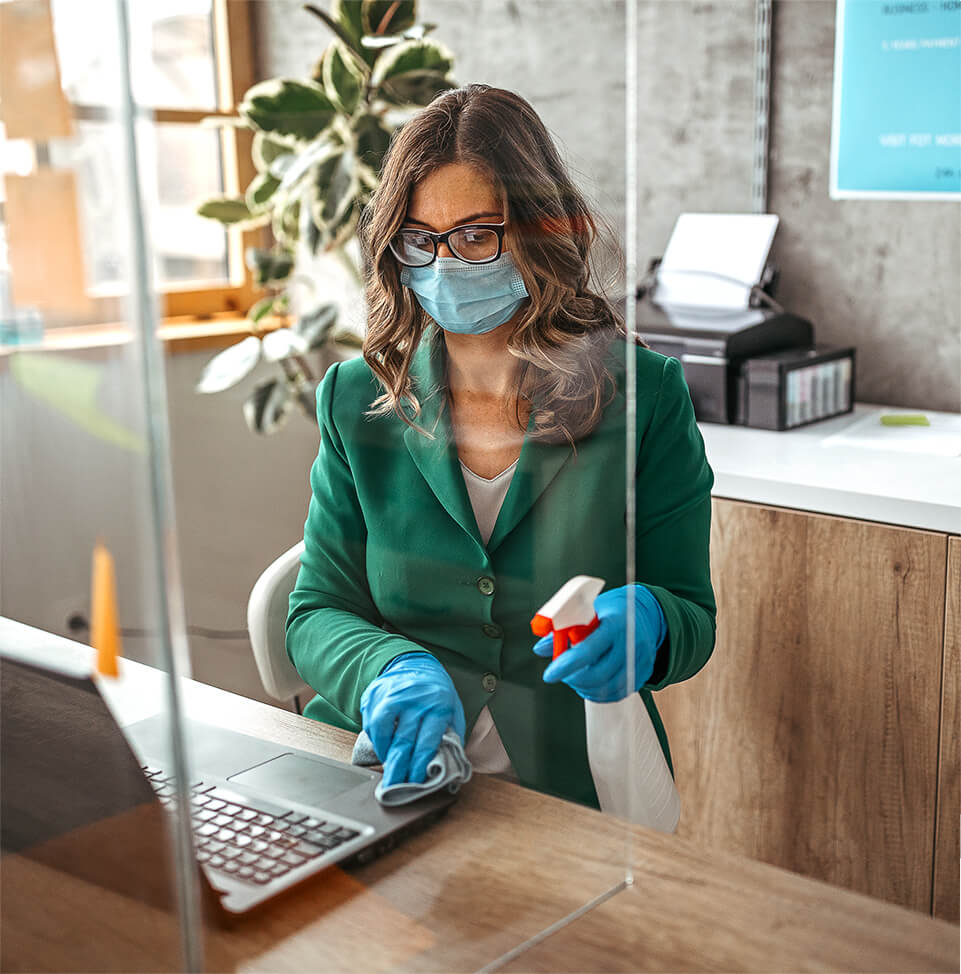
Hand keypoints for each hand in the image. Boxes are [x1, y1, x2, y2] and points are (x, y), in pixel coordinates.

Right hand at [360, 653, 465, 786]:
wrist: (416, 664)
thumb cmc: (437, 694)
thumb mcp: (453, 711)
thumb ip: (452, 737)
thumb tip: (449, 767)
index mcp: (438, 706)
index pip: (425, 743)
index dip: (418, 767)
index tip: (414, 783)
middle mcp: (415, 700)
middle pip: (403, 741)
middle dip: (397, 768)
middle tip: (393, 787)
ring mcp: (393, 695)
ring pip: (382, 731)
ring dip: (384, 753)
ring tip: (388, 765)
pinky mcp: (376, 694)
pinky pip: (370, 721)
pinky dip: (375, 738)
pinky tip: (382, 745)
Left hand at [532, 585, 666, 701]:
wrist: (646, 614)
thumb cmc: (613, 610)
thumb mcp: (588, 610)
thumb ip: (564, 630)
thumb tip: (540, 649)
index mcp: (615, 624)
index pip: (588, 650)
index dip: (566, 665)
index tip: (550, 674)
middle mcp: (630, 644)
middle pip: (599, 674)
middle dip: (574, 679)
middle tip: (561, 674)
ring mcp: (640, 661)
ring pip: (608, 688)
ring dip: (585, 687)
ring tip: (574, 677)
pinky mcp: (643, 673)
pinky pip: (619, 692)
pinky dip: (600, 693)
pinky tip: (589, 684)